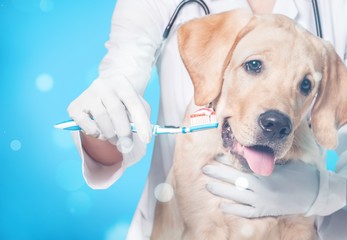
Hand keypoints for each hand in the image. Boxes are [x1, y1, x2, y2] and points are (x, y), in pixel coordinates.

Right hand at [67, 78, 151, 152]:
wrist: (103, 93)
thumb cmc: (124, 102)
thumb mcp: (136, 104)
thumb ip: (141, 117)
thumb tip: (141, 134)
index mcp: (122, 83)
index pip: (134, 104)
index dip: (141, 123)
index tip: (146, 140)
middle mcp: (103, 85)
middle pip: (116, 110)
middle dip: (124, 132)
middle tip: (128, 146)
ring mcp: (88, 94)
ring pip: (101, 118)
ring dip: (110, 134)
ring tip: (115, 140)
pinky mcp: (75, 106)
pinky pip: (84, 123)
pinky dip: (93, 132)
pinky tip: (99, 133)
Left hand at [202, 158, 319, 217]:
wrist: (314, 194)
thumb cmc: (298, 174)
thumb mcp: (283, 163)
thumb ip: (265, 161)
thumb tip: (248, 153)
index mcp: (265, 175)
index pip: (241, 167)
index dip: (227, 163)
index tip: (216, 158)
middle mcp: (261, 189)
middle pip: (235, 180)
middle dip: (219, 174)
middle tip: (205, 169)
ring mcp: (262, 202)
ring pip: (237, 196)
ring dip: (222, 191)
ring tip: (209, 185)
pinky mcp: (265, 212)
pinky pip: (246, 212)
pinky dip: (234, 210)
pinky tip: (222, 206)